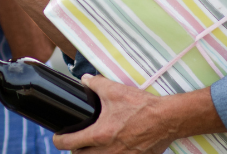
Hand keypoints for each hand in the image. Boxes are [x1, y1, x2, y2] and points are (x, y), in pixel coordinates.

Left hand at [52, 76, 178, 153]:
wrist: (167, 119)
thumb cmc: (142, 106)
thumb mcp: (115, 90)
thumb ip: (95, 84)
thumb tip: (84, 80)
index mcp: (100, 135)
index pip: (69, 143)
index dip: (59, 140)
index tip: (58, 136)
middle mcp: (109, 151)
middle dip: (74, 150)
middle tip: (75, 140)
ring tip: (90, 146)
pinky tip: (109, 149)